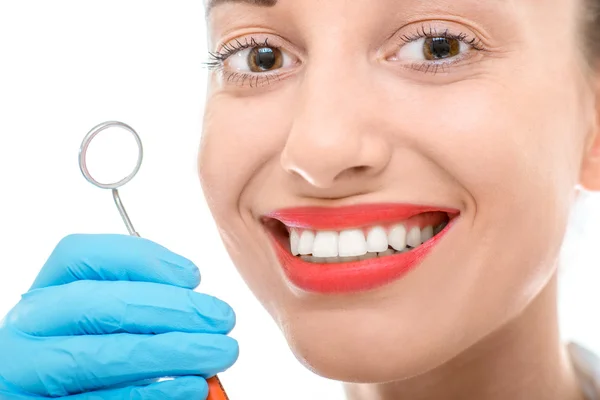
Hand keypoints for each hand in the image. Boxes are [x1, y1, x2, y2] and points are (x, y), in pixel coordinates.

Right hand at [0, 234, 237, 398]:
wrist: (55, 394)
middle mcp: (31, 327)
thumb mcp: (102, 313)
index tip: (192, 276)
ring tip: (220, 351)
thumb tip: (191, 292)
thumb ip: (138, 296)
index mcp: (45, 292)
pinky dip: (159, 392)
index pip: (82, 255)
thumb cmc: (88, 347)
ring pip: (106, 356)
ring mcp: (32, 374)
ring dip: (175, 351)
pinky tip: (194, 385)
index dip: (143, 260)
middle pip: (102, 304)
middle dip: (173, 309)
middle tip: (221, 318)